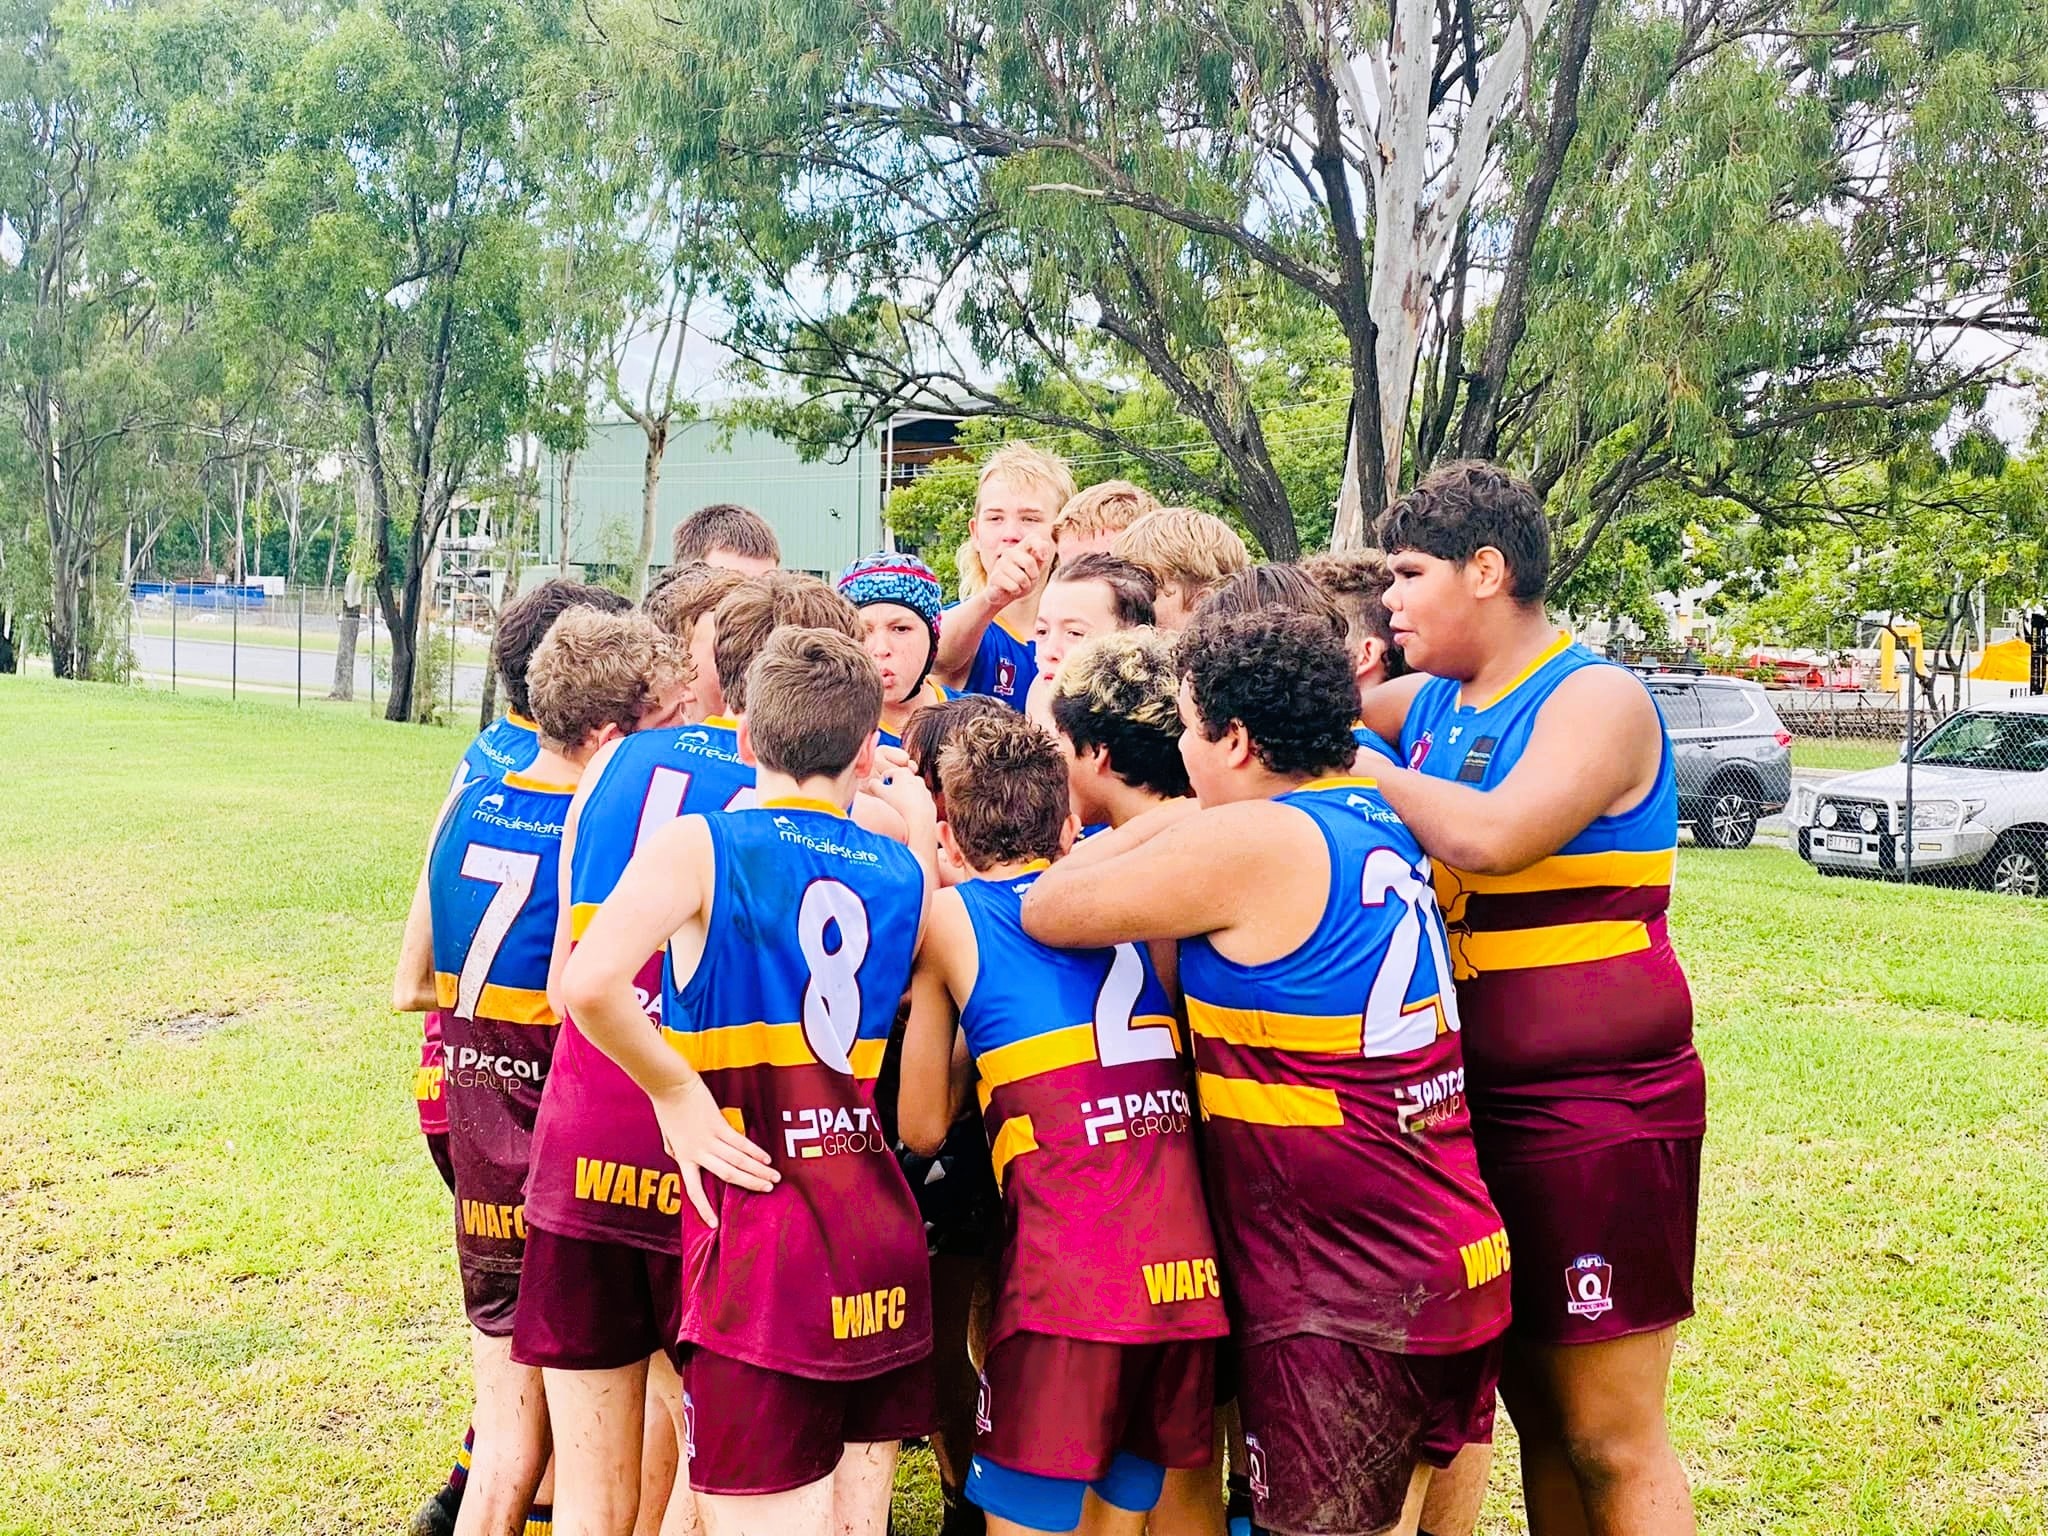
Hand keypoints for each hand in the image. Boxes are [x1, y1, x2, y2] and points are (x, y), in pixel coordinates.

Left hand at [649, 1077, 778, 1226]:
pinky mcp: (719, 1124)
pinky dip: (755, 1151)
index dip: (704, 1208)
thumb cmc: (667, 1108)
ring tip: (773, 1178)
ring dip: (758, 1170)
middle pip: (727, 1175)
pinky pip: (740, 1143)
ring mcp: (709, 1139)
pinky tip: (766, 1159)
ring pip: (738, 1160)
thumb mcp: (667, 1137)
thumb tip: (682, 1159)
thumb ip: (677, 1151)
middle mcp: (698, 1153)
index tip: (714, 1224)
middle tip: (767, 1191)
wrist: (670, 1086)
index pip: (694, 1190)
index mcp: (683, 1158)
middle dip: (749, 1184)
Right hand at [865, 747, 936, 827]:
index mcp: (903, 773)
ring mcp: (924, 791)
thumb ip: (873, 784)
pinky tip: (907, 815)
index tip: (880, 793)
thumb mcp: (880, 793)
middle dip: (893, 790)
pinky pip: (917, 803)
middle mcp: (916, 779)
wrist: (920, 822)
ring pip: (908, 793)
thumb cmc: (899, 806)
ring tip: (898, 809)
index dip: (881, 784)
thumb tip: (872, 782)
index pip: (887, 774)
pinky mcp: (929, 802)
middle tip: (888, 801)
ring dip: (902, 798)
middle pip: (899, 783)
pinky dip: (912, 806)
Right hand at [983, 540, 1049, 609]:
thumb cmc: (1020, 581)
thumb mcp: (1034, 570)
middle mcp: (1009, 553)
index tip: (1044, 558)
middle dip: (1034, 576)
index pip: (1032, 538)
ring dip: (1025, 586)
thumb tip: (1044, 548)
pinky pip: (1013, 586)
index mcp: (1021, 549)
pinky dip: (1016, 591)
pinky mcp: (994, 576)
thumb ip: (1040, 559)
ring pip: (1021, 577)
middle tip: (1030, 580)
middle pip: (1029, 562)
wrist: (1002, 595)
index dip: (1041, 546)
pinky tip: (1012, 590)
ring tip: (1020, 585)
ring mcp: (1000, 564)